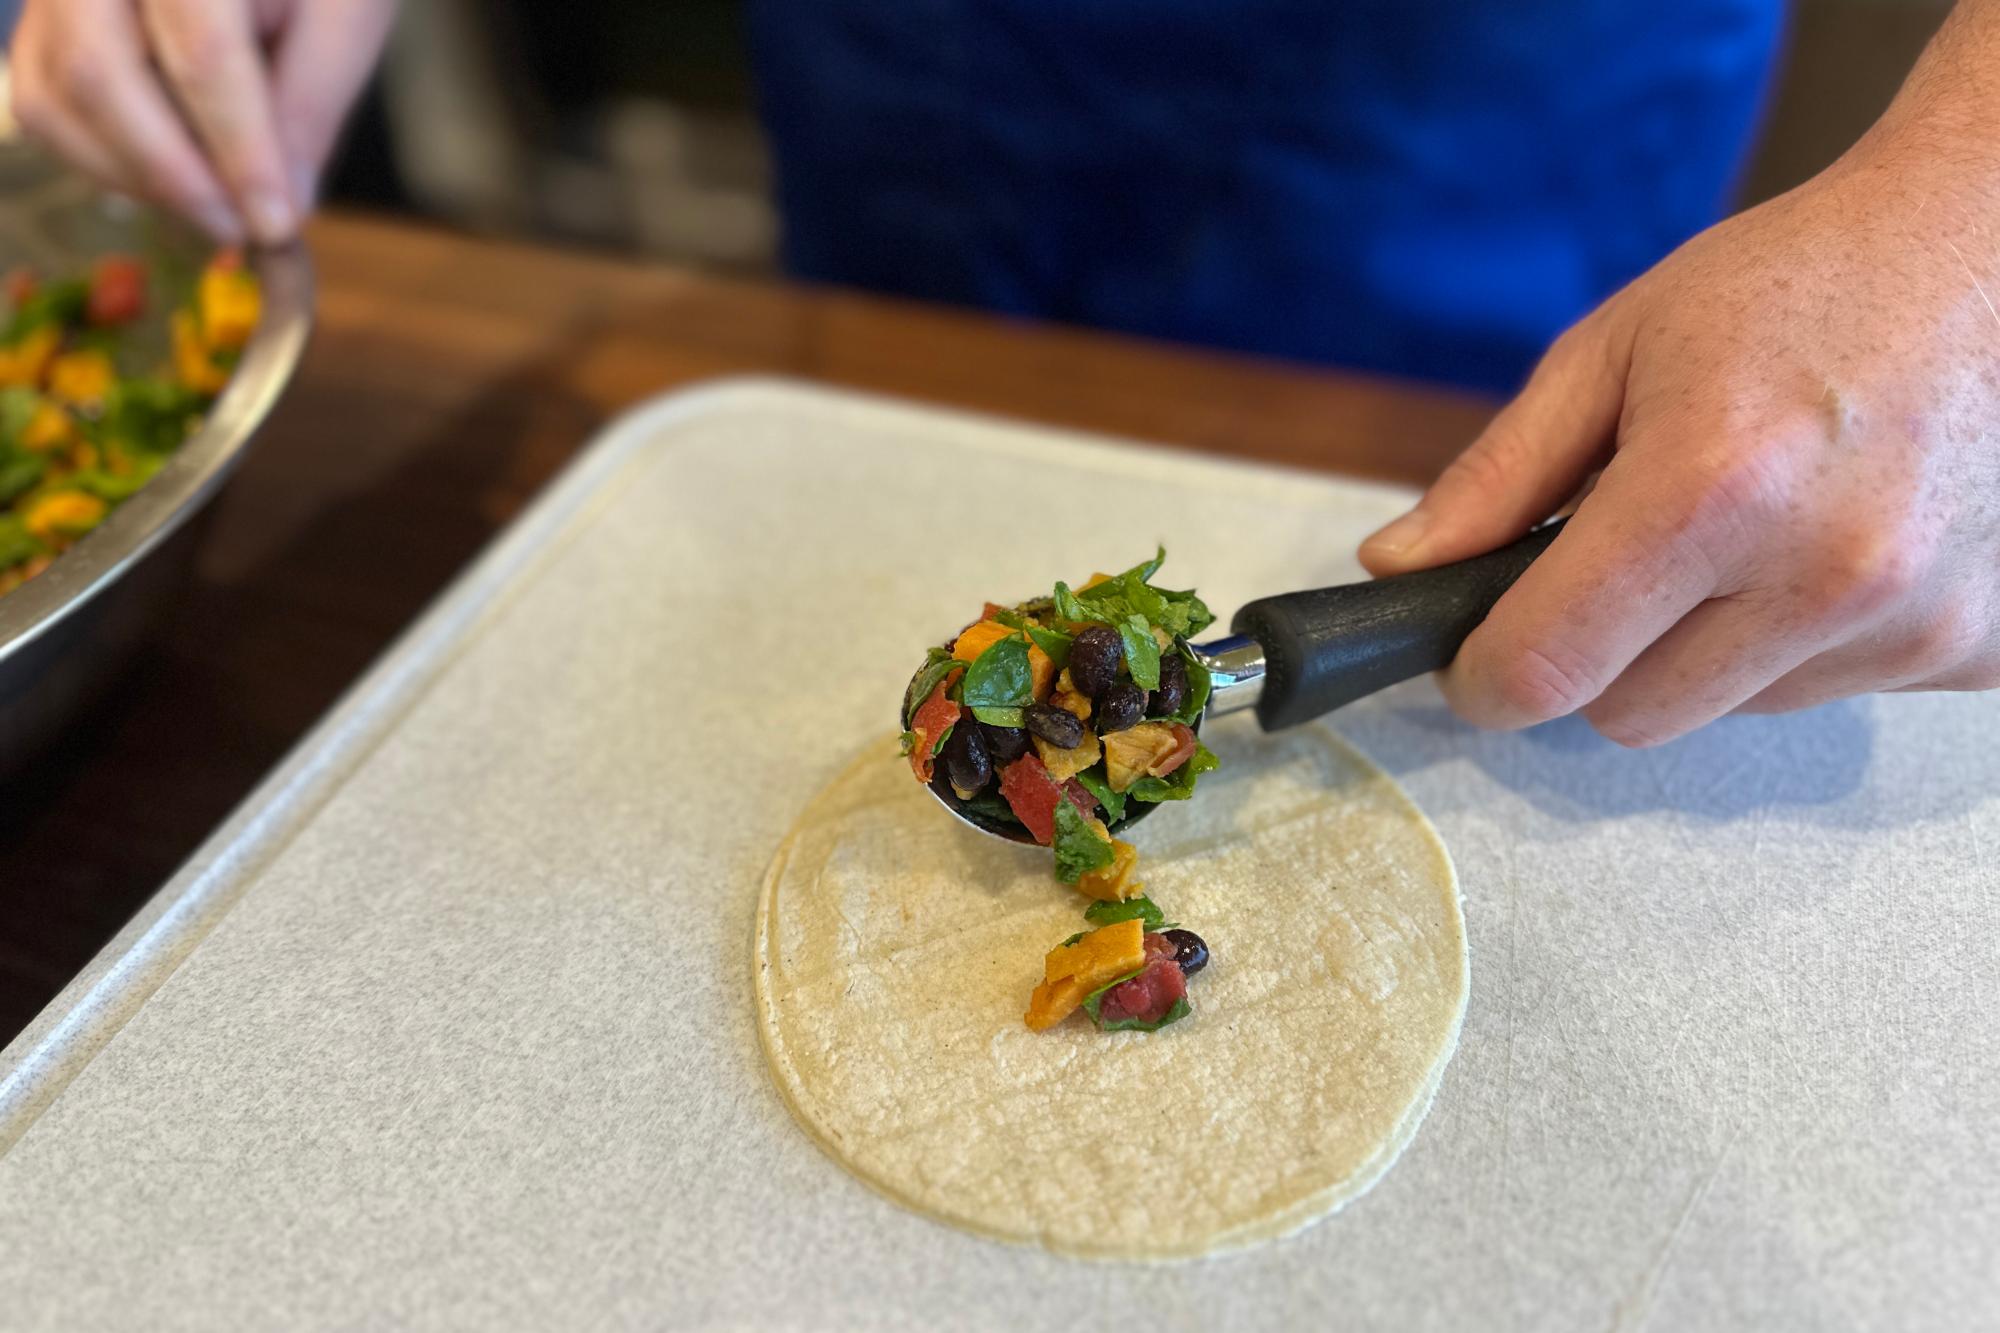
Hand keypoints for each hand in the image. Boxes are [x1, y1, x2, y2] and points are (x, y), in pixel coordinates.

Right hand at [9, 0, 398, 244]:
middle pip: (102, 77)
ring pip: (57, 100)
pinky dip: (103, 162)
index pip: (202, 54)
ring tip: (218, 205)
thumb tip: (284, 204)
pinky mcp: (42, 25)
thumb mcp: (346, 13)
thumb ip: (314, 98)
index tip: (276, 223)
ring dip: (139, 177)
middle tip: (242, 229)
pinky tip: (175, 179)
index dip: (240, 153)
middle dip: (177, 176)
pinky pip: (43, 107)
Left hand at [1359, 123, 1999, 745]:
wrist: (1993, 251)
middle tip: (1623, 557)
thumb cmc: (1805, 281)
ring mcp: (1912, 623)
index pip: (1545, 672)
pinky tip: (1829, 538)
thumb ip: (1497, 477)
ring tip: (1751, 522)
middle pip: (1628, 714)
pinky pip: (1827, 691)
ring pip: (1727, 709)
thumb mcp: (1615, 349)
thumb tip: (1401, 570)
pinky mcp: (1976, 649)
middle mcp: (1822, 576)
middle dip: (1597, 654)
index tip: (1476, 656)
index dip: (1485, 676)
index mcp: (1710, 490)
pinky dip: (1802, 641)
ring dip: (1705, 646)